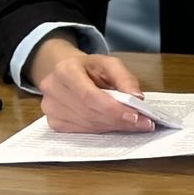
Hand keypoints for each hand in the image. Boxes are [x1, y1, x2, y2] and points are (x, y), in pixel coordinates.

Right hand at [30, 39, 152, 132]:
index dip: (113, 109)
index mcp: (66, 70)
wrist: (67, 72)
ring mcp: (50, 108)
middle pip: (89, 112)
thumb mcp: (109, 64)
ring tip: (135, 125)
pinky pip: (82, 130)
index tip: (136, 116)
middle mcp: (53, 89)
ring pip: (87, 124)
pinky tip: (115, 126)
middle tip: (143, 124)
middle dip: (119, 120)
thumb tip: (136, 98)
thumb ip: (124, 78)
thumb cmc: (90, 67)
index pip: (90, 96)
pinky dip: (102, 129)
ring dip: (113, 127)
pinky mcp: (54, 122)